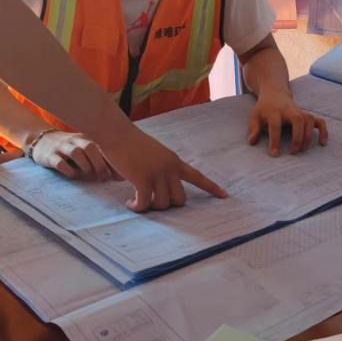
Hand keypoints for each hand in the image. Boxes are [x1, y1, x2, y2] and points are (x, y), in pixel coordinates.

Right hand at [30, 131, 113, 180]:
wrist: (41, 140)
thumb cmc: (69, 149)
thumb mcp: (84, 147)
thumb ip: (100, 157)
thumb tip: (119, 175)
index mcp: (86, 138)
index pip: (102, 146)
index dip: (112, 161)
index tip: (119, 175)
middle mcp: (74, 140)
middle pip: (90, 147)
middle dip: (99, 163)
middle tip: (104, 177)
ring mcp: (61, 147)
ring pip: (76, 152)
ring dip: (85, 166)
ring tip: (89, 176)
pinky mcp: (50, 156)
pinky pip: (59, 162)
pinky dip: (68, 170)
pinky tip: (73, 176)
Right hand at [101, 128, 228, 212]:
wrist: (116, 133)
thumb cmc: (131, 142)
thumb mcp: (154, 153)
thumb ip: (162, 166)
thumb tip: (160, 186)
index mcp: (174, 161)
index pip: (197, 176)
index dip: (211, 188)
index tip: (224, 196)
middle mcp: (170, 168)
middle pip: (179, 199)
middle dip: (167, 205)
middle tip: (152, 202)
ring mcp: (157, 174)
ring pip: (163, 204)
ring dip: (150, 207)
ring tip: (138, 202)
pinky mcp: (142, 179)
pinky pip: (145, 203)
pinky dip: (138, 207)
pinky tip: (130, 204)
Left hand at [247, 92, 328, 155]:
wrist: (275, 94)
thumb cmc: (264, 109)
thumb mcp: (255, 117)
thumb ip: (253, 129)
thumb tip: (252, 142)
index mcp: (274, 111)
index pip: (275, 125)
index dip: (275, 140)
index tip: (274, 154)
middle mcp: (289, 110)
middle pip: (297, 120)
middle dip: (297, 137)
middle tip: (293, 152)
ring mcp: (300, 112)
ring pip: (309, 120)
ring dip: (308, 136)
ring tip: (301, 150)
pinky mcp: (307, 115)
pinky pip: (319, 121)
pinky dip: (323, 131)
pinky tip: (322, 143)